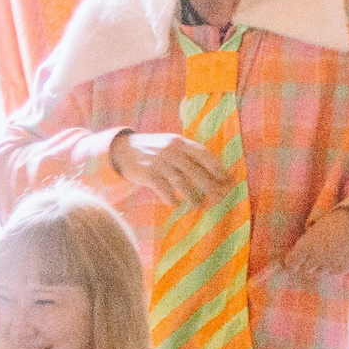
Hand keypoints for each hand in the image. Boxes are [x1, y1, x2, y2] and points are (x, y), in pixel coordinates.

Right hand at [110, 132, 230, 204]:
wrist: (122, 151)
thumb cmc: (152, 150)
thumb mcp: (169, 144)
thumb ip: (186, 154)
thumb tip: (211, 172)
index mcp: (179, 142)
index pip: (203, 153)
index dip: (216, 167)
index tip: (226, 179)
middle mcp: (170, 150)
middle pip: (195, 170)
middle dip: (209, 186)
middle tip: (218, 198)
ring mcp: (159, 162)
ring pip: (181, 182)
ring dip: (192, 197)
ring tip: (198, 206)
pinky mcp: (148, 174)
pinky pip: (164, 189)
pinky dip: (171, 198)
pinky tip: (176, 204)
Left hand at [280, 208, 348, 277]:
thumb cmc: (337, 221)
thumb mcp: (317, 228)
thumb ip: (307, 242)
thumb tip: (299, 254)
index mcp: (307, 244)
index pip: (291, 263)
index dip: (292, 263)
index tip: (293, 262)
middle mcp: (316, 257)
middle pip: (305, 269)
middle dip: (307, 263)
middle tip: (314, 254)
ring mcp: (329, 265)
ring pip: (319, 271)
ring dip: (320, 266)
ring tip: (329, 252)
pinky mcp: (342, 269)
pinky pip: (332, 272)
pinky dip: (332, 267)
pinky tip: (339, 255)